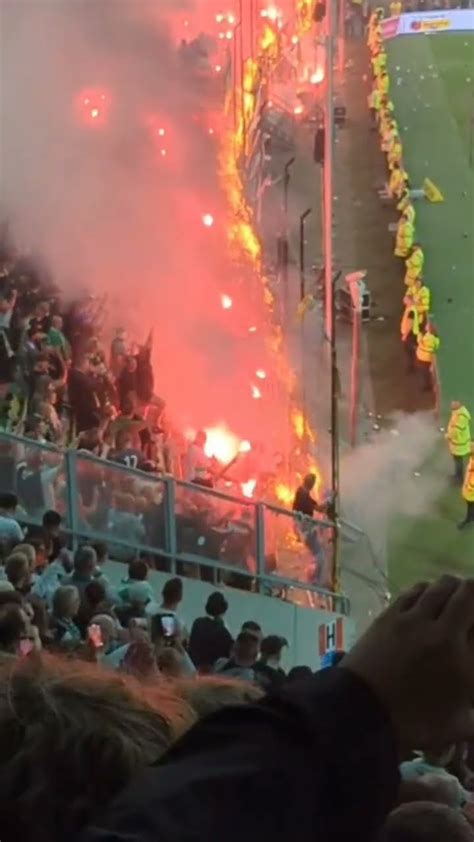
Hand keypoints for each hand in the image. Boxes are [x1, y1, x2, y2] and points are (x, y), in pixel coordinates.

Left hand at [342, 576, 473, 749]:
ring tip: (453, 597)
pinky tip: (426, 598)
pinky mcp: (391, 614)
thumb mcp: (456, 727)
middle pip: (470, 593)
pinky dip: (427, 590)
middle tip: (473, 603)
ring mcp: (416, 620)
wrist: (363, 712)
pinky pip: (415, 590)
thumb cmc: (413, 724)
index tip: (473, 629)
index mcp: (467, 663)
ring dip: (452, 588)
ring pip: (442, 586)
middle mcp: (446, 633)